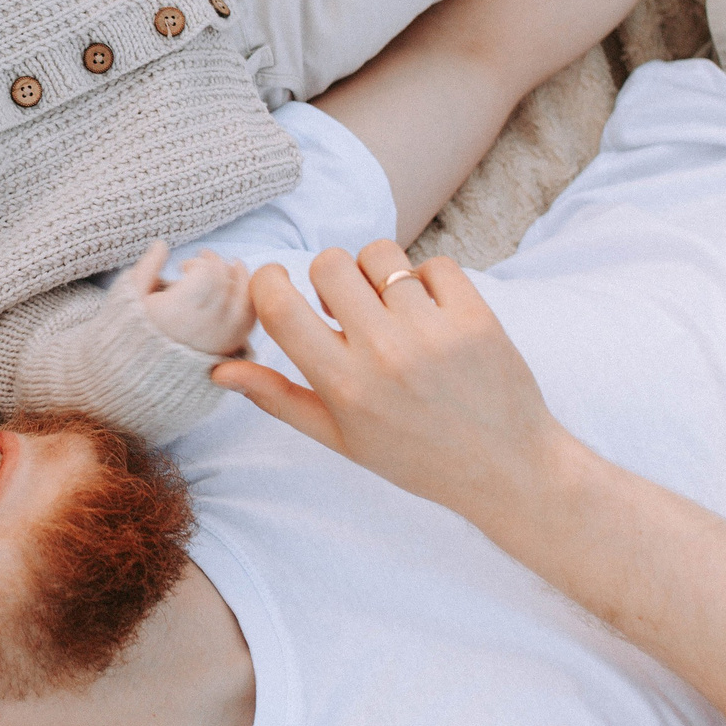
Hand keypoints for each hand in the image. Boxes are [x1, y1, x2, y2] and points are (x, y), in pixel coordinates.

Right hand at [123, 242, 256, 355]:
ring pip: (245, 299)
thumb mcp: (129, 297)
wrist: (138, 376)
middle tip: (204, 261)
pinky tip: (236, 290)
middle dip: (218, 265)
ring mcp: (220, 340)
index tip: (183, 266)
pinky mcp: (230, 350)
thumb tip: (162, 244)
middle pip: (228, 282)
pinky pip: (250, 319)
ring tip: (229, 269)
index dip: (200, 262)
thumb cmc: (130, 332)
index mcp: (178, 312)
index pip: (209, 274)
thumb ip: (146, 268)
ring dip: (241, 277)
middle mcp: (203, 327)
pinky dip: (248, 300)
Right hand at [212, 243, 568, 516]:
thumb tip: (219, 369)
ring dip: (379, 274)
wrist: (506, 470)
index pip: (280, 306)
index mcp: (343, 386)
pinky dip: (429, 281)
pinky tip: (434, 315)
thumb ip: (279, 398)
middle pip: (328, 264)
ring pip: (381, 255)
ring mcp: (432, 333)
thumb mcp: (340, 438)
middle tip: (348, 308)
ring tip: (394, 309)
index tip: (280, 287)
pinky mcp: (476, 318)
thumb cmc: (415, 457)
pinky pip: (435, 264)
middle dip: (330, 277)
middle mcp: (384, 355)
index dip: (268, 281)